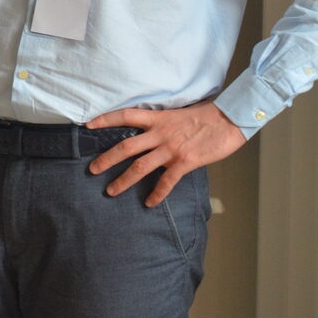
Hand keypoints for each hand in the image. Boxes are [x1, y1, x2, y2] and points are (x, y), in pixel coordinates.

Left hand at [85, 100, 245, 205]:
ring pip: (140, 166)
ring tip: (111, 191)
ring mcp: (171, 148)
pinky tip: (149, 203)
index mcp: (157, 118)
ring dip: (123, 180)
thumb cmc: (207, 115)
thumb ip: (162, 123)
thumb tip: (150, 131)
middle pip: (126, 147)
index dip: (105, 119)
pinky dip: (157, 193)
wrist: (229, 119)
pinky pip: (166, 181)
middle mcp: (160, 133)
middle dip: (106, 159)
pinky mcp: (185, 161)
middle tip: (92, 170)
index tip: (88, 124)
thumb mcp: (178, 113)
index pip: (125, 116)